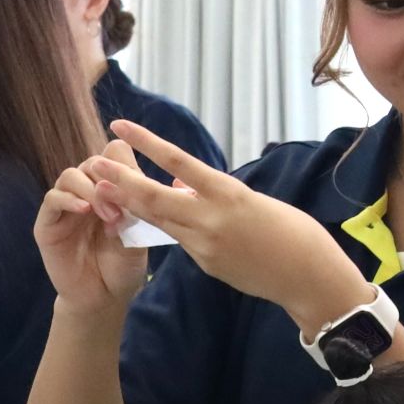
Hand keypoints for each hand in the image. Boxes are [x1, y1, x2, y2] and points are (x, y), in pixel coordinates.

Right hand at [35, 140, 148, 313]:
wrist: (103, 298)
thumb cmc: (123, 267)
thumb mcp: (138, 236)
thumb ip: (135, 209)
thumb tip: (133, 182)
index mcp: (112, 191)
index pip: (114, 156)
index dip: (125, 162)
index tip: (139, 181)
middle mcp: (87, 192)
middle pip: (93, 162)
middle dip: (109, 179)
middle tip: (123, 208)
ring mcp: (66, 206)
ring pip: (71, 175)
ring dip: (91, 190)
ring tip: (109, 215)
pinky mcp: (48, 223)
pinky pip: (52, 199)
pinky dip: (68, 199)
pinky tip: (84, 210)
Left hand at [87, 121, 371, 325]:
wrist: (309, 277)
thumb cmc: (292, 231)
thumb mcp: (253, 201)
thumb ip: (213, 192)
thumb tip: (181, 183)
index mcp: (227, 193)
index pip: (177, 161)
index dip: (145, 143)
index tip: (120, 126)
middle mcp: (210, 218)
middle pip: (154, 196)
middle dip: (121, 179)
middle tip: (94, 162)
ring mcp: (205, 245)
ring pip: (159, 220)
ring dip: (130, 205)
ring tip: (103, 190)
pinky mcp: (206, 264)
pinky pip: (181, 240)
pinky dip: (168, 226)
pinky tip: (155, 220)